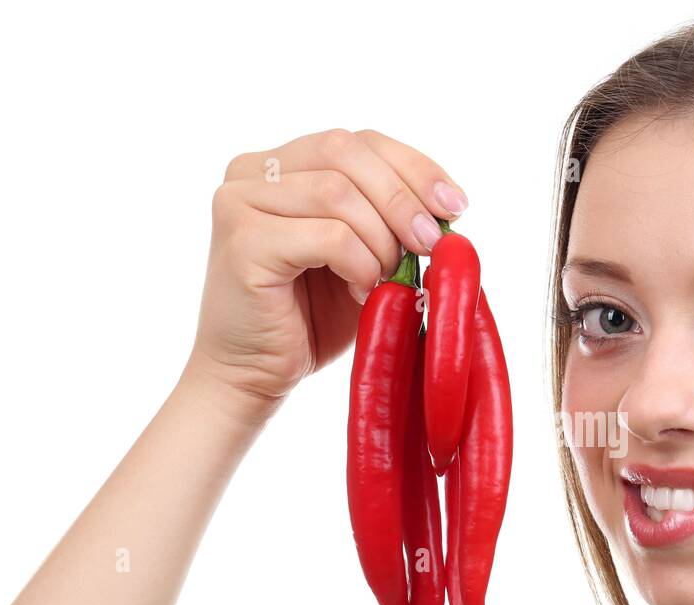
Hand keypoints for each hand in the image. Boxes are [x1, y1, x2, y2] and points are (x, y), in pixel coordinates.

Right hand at [190, 127, 467, 409]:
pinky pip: (327, 236)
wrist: (255, 374)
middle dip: (402, 199)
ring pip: (338, 193)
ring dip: (380, 239)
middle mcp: (252, 171)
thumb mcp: (363, 255)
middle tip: (429, 244)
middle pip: (345, 152)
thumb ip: (391, 220)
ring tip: (385, 278)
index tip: (454, 206)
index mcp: (283, 165)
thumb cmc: (311, 318)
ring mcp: (239, 202)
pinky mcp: (243, 243)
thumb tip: (449, 206)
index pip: (358, 140)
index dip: (414, 167)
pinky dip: (360, 264)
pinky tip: (361, 292)